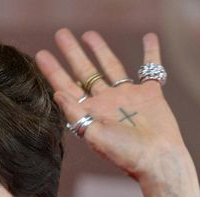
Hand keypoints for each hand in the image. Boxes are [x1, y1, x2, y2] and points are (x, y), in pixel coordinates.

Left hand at [36, 29, 199, 196]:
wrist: (159, 160)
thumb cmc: (126, 154)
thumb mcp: (96, 136)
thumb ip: (76, 115)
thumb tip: (57, 94)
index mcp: (91, 114)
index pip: (67, 87)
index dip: (53, 71)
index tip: (41, 54)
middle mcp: (106, 103)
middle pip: (85, 72)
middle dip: (72, 53)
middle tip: (61, 33)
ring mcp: (127, 97)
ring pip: (111, 66)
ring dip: (100, 50)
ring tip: (88, 34)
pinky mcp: (150, 94)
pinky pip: (150, 68)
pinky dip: (152, 52)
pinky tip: (149, 36)